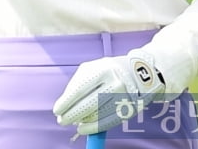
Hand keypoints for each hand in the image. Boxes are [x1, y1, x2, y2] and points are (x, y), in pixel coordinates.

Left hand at [52, 49, 166, 135]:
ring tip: (73, 122)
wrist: (140, 72)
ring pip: (98, 114)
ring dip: (82, 121)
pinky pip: (109, 121)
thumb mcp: (93, 69)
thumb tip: (65, 103)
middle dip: (72, 114)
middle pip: (89, 103)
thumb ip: (78, 83)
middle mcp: (115, 83)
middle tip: (62, 120)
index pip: (80, 88)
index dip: (67, 102)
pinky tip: (84, 129)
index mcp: (102, 70)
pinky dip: (94, 127)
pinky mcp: (130, 108)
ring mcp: (124, 97)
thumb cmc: (108, 70)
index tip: (57, 110)